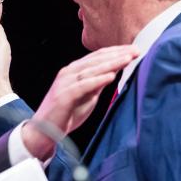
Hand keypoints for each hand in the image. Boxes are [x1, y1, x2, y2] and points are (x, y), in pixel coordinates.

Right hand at [22, 45, 138, 159]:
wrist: (45, 130)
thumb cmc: (66, 113)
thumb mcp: (87, 96)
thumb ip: (97, 84)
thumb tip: (113, 74)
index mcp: (74, 70)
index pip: (98, 57)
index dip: (116, 52)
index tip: (134, 50)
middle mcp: (69, 72)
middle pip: (96, 59)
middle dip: (117, 54)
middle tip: (136, 50)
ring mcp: (65, 82)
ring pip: (91, 69)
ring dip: (110, 63)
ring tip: (127, 59)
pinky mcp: (64, 95)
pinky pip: (83, 85)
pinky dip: (97, 80)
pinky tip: (111, 76)